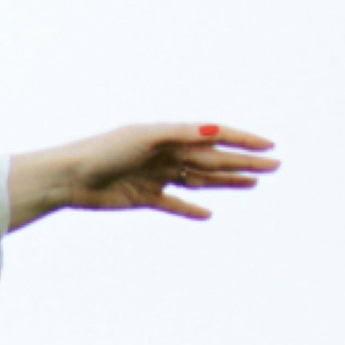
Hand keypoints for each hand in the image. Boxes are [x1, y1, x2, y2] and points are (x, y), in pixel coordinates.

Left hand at [7, 123, 276, 227]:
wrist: (70, 177)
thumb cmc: (104, 150)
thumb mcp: (144, 137)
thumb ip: (180, 134)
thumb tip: (215, 130)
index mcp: (171, 136)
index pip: (215, 136)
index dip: (243, 140)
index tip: (269, 146)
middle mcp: (167, 155)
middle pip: (214, 159)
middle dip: (244, 163)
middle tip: (274, 167)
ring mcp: (157, 176)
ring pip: (200, 180)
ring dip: (226, 182)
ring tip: (253, 184)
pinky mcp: (144, 198)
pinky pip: (173, 204)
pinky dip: (190, 209)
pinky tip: (208, 213)